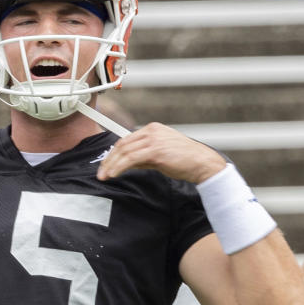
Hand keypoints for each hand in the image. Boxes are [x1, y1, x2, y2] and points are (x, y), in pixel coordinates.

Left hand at [96, 122, 225, 183]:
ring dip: (111, 165)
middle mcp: (152, 131)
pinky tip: (114, 174)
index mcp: (153, 129)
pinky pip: (130, 159)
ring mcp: (154, 139)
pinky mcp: (155, 150)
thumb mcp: (162, 154)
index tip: (107, 164)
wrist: (202, 163)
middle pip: (122, 144)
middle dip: (109, 159)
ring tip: (104, 176)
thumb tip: (127, 163)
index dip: (114, 152)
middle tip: (101, 172)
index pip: (127, 139)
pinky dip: (119, 167)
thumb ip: (144, 156)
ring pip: (124, 151)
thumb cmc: (185, 161)